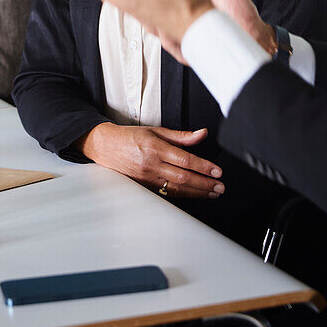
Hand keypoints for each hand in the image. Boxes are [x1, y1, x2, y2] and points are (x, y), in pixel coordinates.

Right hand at [80, 122, 224, 198]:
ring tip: (212, 193)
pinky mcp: (144, 187)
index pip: (185, 160)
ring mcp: (147, 178)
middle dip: (205, 184)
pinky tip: (195, 196)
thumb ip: (181, 136)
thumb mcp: (156, 130)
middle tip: (220, 187)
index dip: (203, 167)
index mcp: (155, 148)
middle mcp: (151, 164)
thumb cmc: (131, 137)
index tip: (217, 171)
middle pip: (183, 178)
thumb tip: (202, 134)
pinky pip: (167, 193)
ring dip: (197, 193)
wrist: (106, 146)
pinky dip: (183, 196)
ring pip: (177, 189)